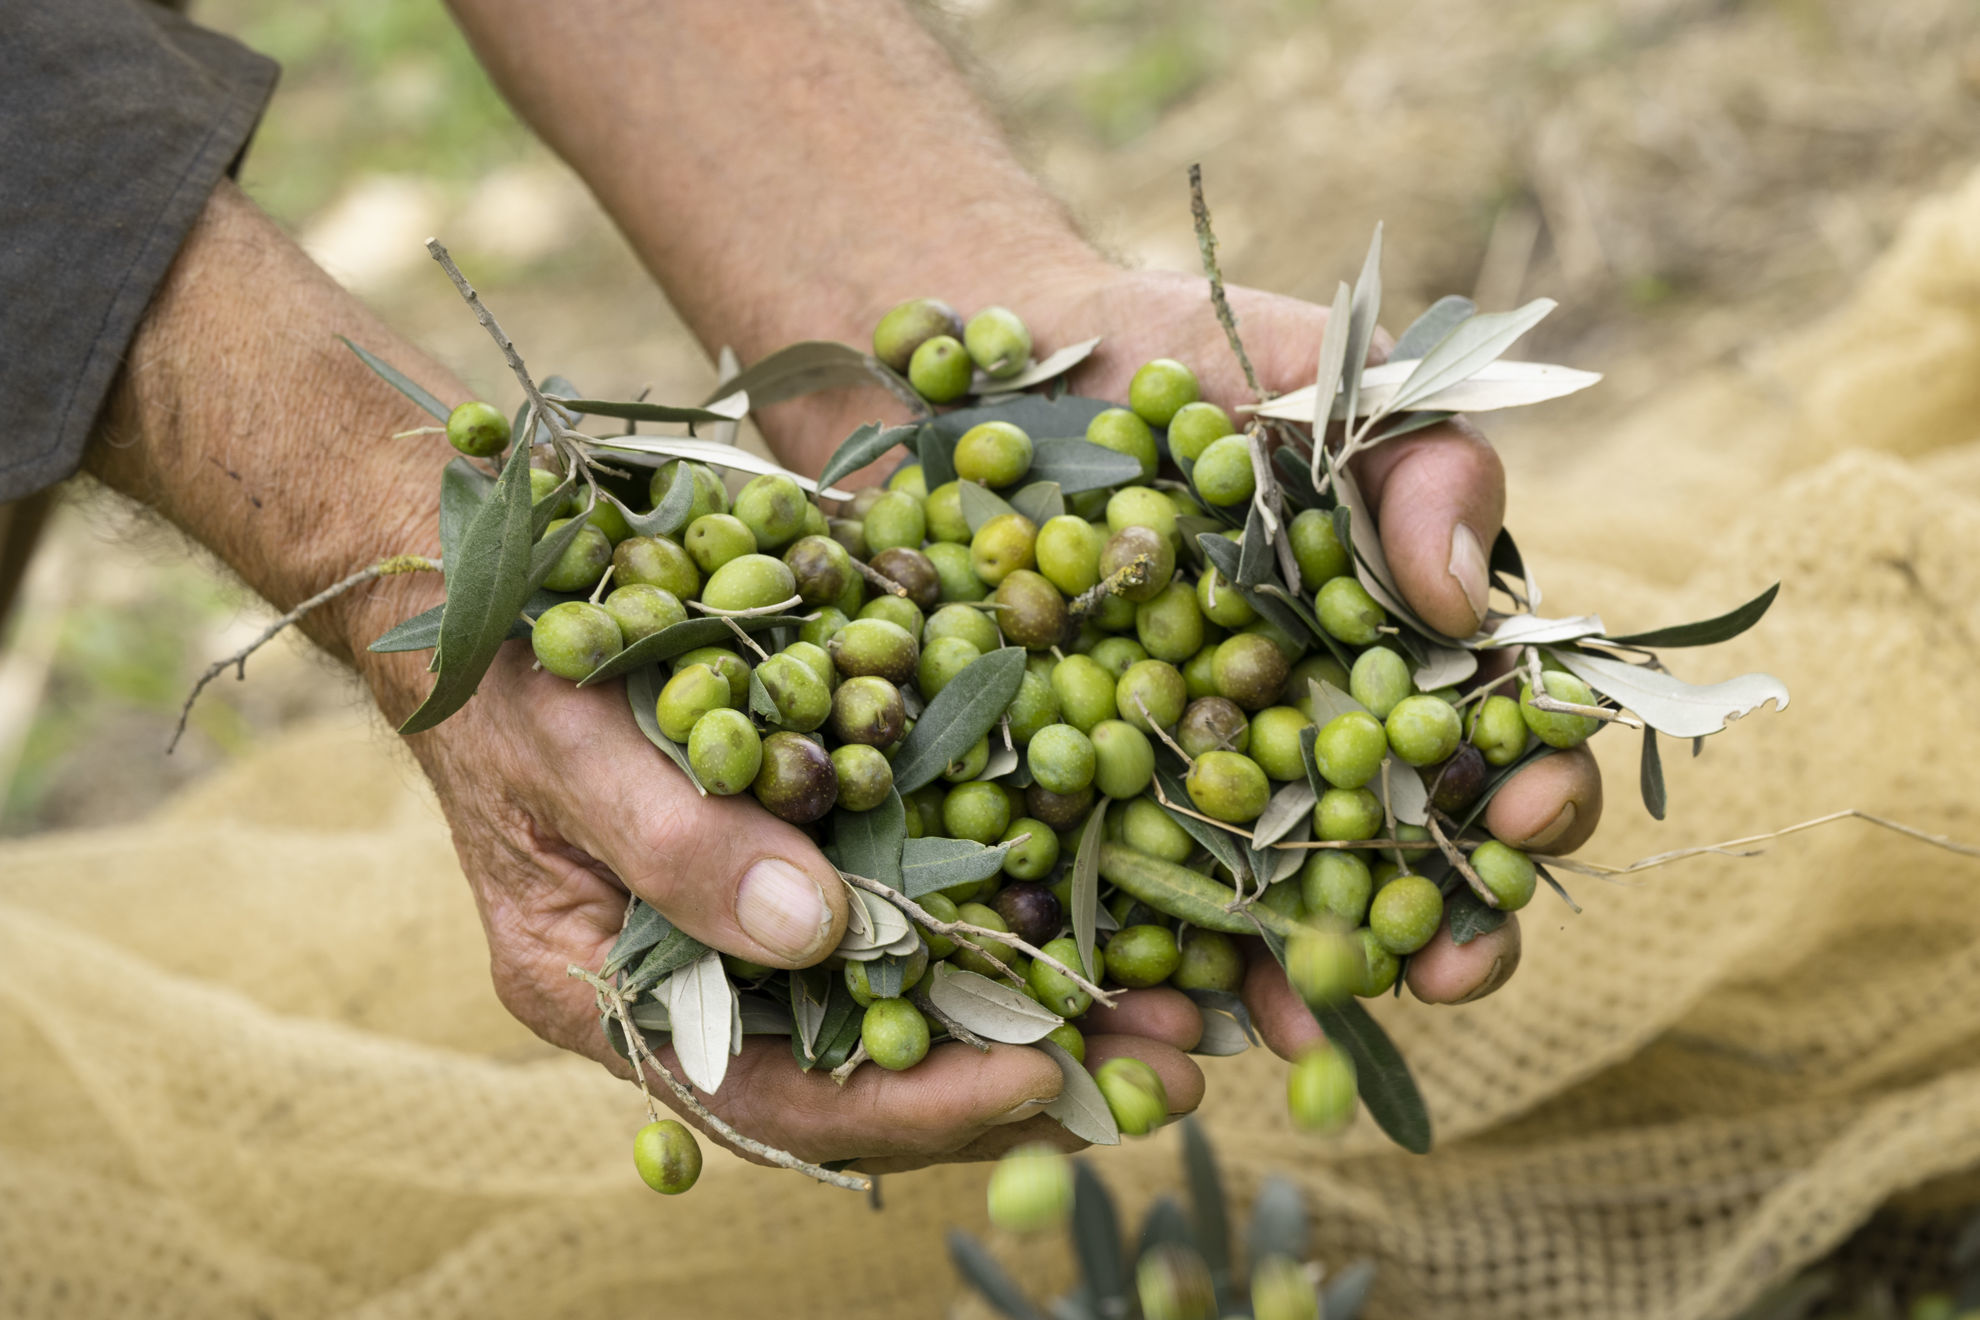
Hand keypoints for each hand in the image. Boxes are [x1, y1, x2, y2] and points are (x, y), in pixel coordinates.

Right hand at [356, 583, 1206, 1168]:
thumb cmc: (502, 662)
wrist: (466, 576)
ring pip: (905, 1007)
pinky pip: (907, 920)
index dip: (914, 1103)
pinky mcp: (789, 854)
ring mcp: (742, 922)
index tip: (1043, 1082)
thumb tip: (815, 933)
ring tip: (1182, 1010)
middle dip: (1021, 1077)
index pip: (779, 1096)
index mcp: (609, 992)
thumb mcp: (572, 746)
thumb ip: (678, 846)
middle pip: (869, 1073)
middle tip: (1174, 1065)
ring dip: (1037, 1012)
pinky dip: (1003, 927)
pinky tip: (1102, 913)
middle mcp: (688, 981)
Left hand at [1033, 266, 1604, 1052]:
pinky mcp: (1081, 809)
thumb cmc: (1166, 362)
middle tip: (1446, 967)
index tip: (1538, 809)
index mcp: (1387, 640)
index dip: (1536, 781)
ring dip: (1312, 977)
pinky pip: (1126, 909)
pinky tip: (1167, 1024)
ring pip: (1277, 903)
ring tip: (1313, 1020)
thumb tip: (1461, 595)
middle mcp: (1308, 727)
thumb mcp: (1306, 375)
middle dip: (1443, 922)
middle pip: (1405, 848)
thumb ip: (1413, 459)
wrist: (972, 375)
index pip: (1497, 732)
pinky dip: (1152, 972)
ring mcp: (1196, 780)